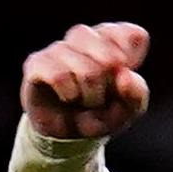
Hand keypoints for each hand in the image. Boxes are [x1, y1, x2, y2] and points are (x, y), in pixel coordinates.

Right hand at [20, 22, 152, 139]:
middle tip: (103, 96)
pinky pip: (58, 74)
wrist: (68, 136)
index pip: (132, 35)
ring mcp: (59, 48)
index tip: (123, 78)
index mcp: (111, 42)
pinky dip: (69, 93)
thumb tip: (125, 76)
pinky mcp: (37, 63)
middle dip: (109, 82)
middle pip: (106, 47)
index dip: (132, 59)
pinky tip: (68, 97)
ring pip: (84, 67)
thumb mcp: (127, 110)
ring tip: (84, 100)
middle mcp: (84, 39)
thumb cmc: (100, 114)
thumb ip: (136, 94)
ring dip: (89, 95)